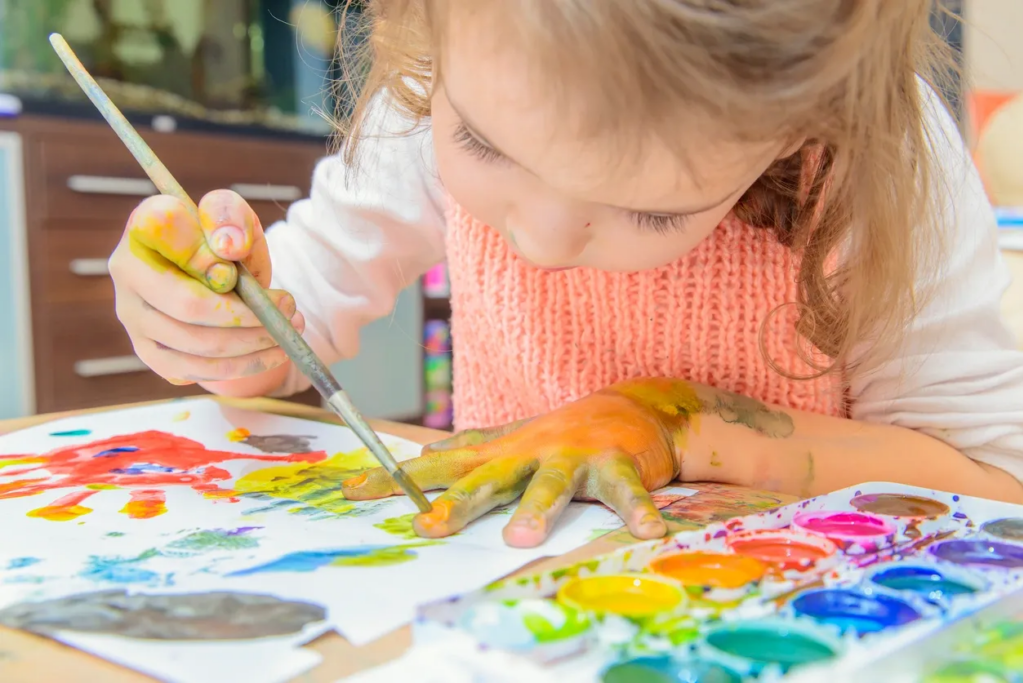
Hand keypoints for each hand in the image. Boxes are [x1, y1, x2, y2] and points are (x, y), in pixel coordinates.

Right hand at [108, 190, 301, 389]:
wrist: (214, 273)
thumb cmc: (222, 240)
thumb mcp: (233, 215)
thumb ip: (230, 216)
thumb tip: (228, 249)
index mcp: (143, 227)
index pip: (168, 238)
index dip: (210, 256)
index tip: (243, 268)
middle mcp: (127, 274)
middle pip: (189, 307)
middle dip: (249, 314)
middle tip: (289, 309)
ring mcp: (134, 318)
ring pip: (198, 346)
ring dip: (254, 342)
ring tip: (288, 330)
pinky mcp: (151, 353)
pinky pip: (199, 371)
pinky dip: (244, 365)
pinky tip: (273, 351)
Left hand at [342, 382, 686, 547]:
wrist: (629, 408)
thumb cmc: (559, 434)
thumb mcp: (509, 441)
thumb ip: (468, 449)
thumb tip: (420, 454)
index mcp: (500, 453)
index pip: (439, 465)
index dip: (396, 479)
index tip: (352, 492)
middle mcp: (530, 453)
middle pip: (488, 479)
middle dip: (458, 503)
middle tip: (429, 527)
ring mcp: (573, 456)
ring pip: (552, 484)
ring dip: (537, 509)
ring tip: (521, 537)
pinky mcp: (617, 463)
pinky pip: (626, 489)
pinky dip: (636, 509)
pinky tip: (647, 529)